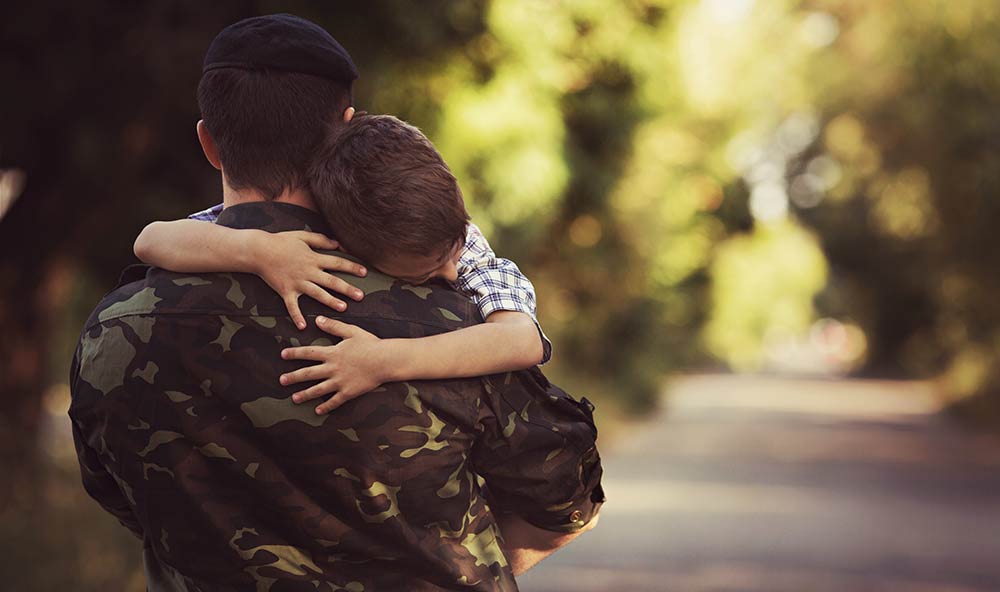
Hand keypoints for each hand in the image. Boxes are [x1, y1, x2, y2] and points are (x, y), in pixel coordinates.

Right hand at [252, 231, 366, 329]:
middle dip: (347, 289)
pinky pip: (292, 306)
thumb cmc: (280, 241)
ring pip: (317, 294)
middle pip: (332, 281)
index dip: (352, 267)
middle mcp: (308, 272)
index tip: (365, 273)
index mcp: (313, 258)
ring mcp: (297, 283)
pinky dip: (296, 317)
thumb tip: (338, 244)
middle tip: (361, 296)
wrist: (258, 251)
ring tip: (343, 308)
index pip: (337, 263)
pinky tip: (303, 327)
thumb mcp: (303, 236)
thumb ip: (321, 240)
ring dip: (330, 302)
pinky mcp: (285, 291)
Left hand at [279, 316, 387, 413]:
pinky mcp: (349, 392)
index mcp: (332, 353)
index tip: (283, 354)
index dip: (295, 353)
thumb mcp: (351, 331)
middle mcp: (333, 368)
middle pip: (309, 374)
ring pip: (318, 390)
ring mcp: (340, 382)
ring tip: (294, 398)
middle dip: (293, 377)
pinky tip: (317, 411)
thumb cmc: (370, 344)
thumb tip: (317, 320)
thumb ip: (333, 326)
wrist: (385, 360)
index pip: (309, 353)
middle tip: (281, 380)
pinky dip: (326, 406)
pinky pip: (335, 401)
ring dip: (305, 394)